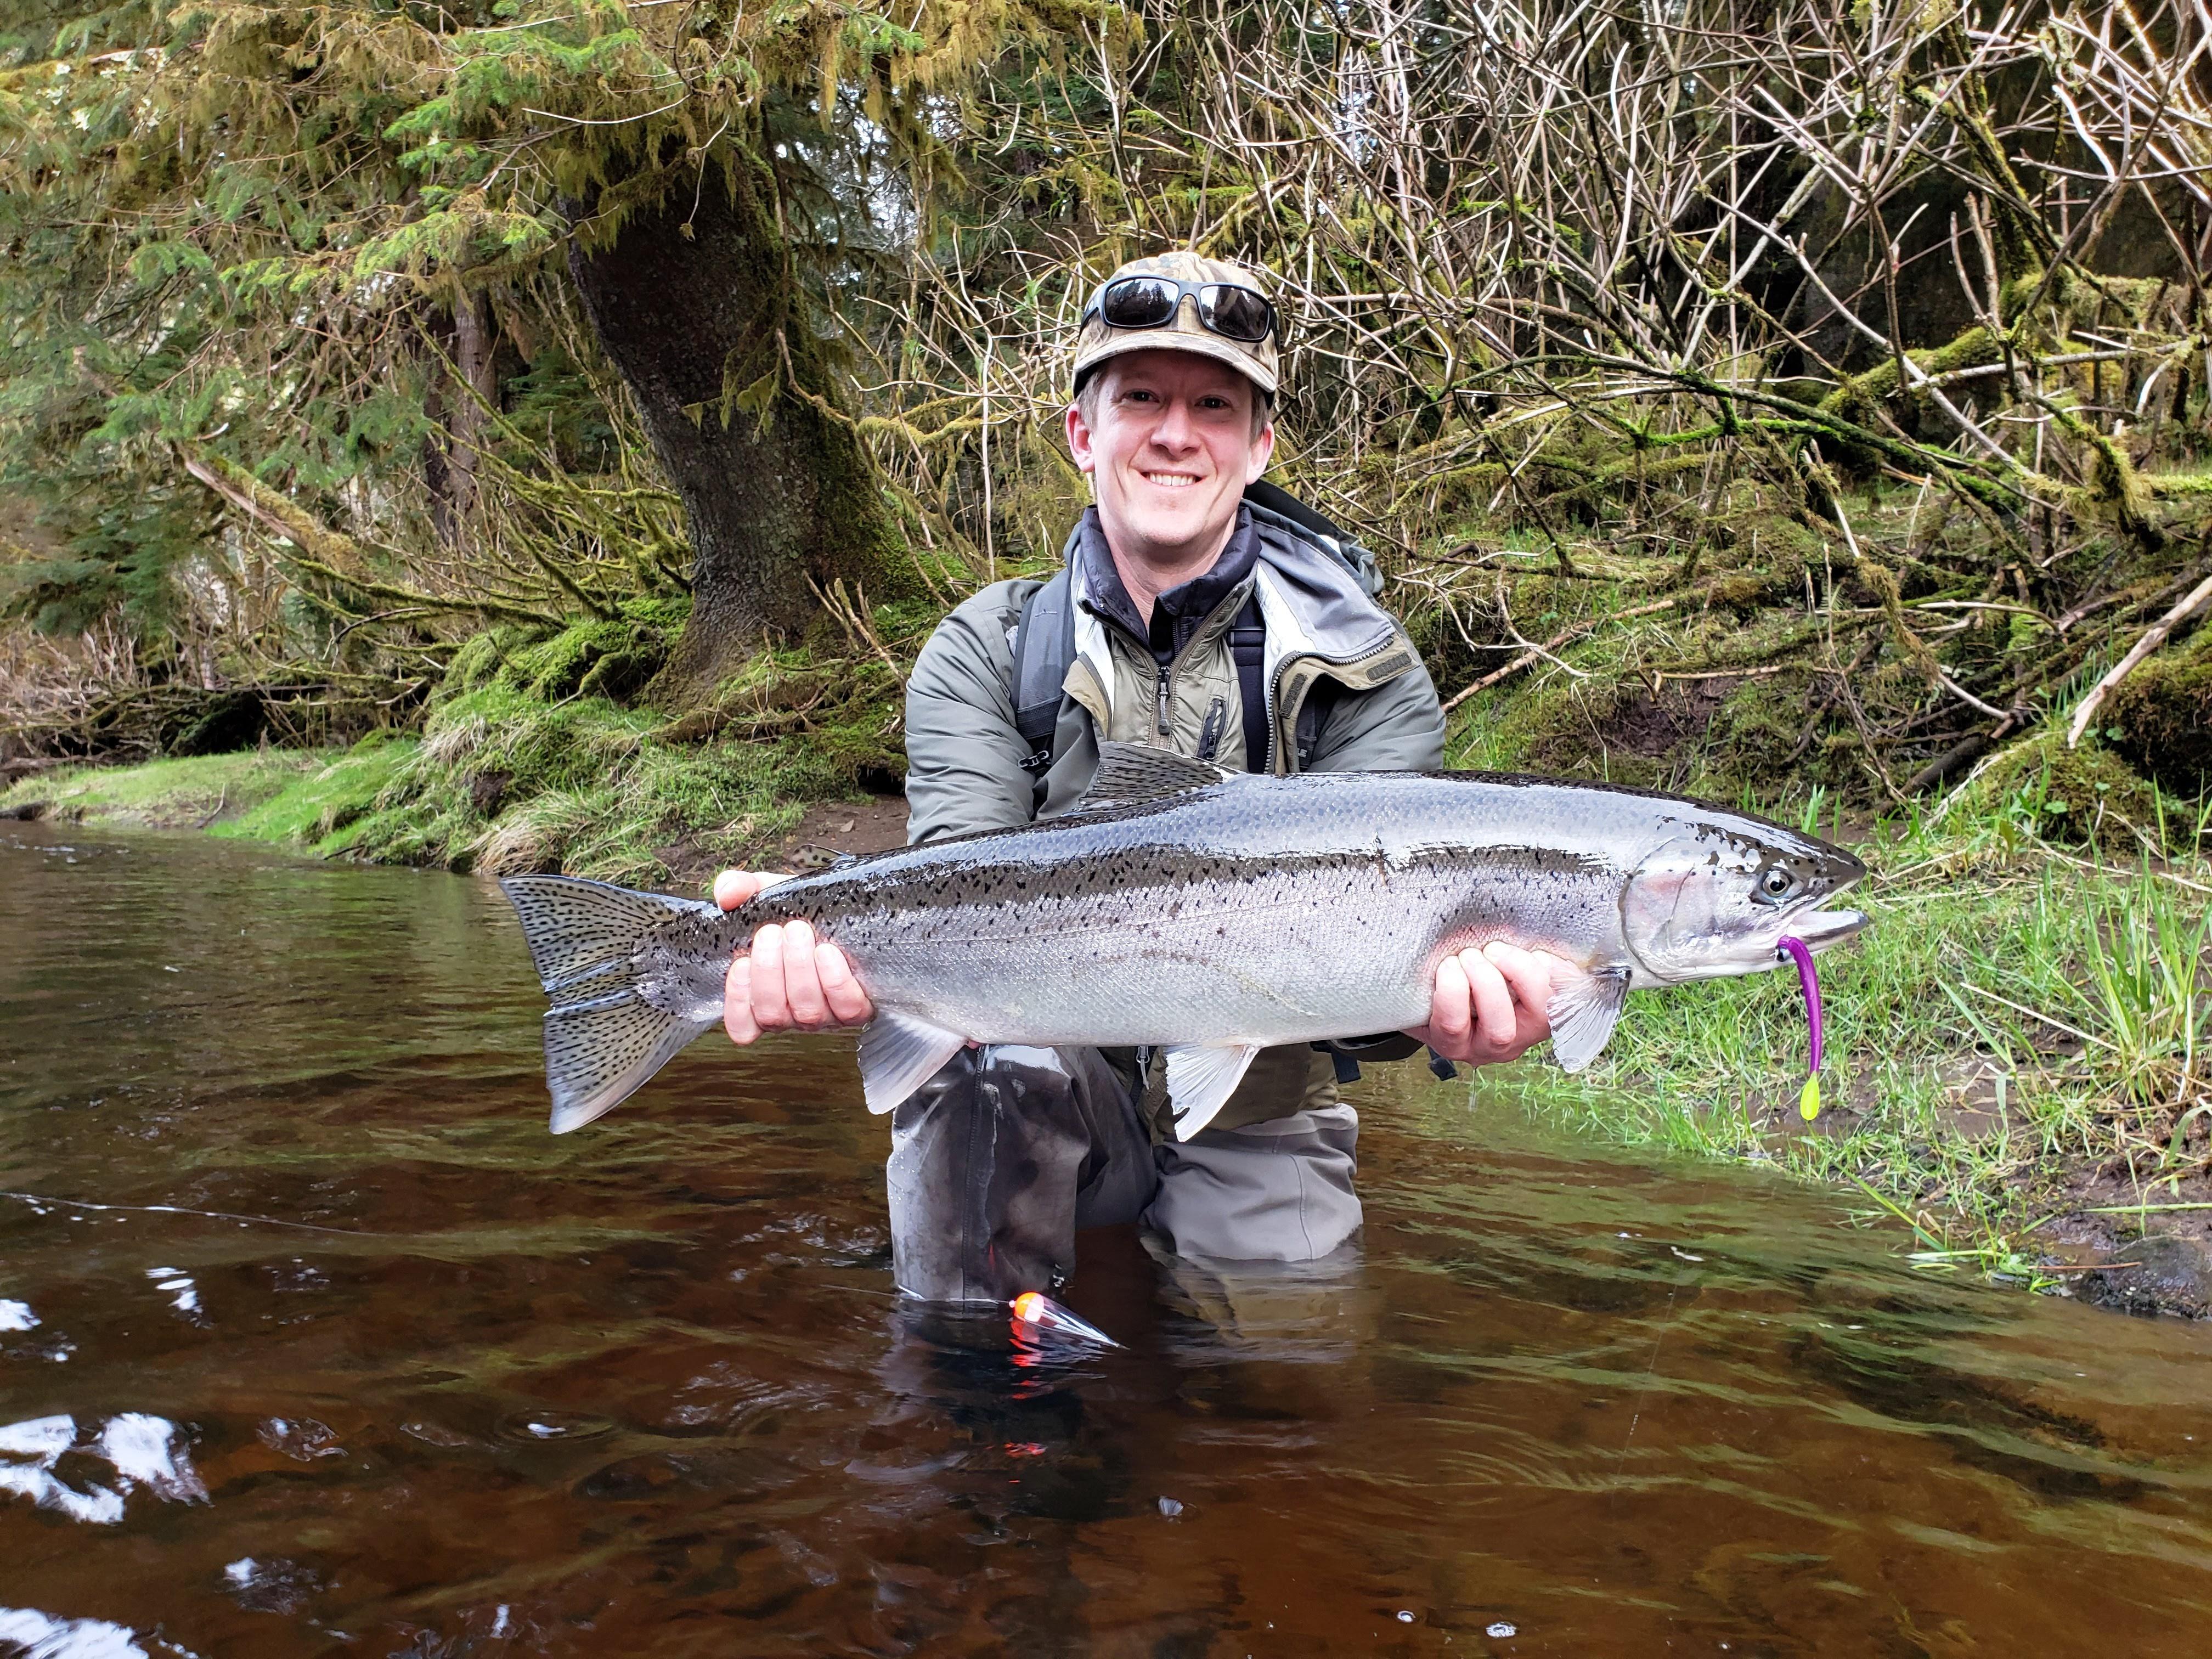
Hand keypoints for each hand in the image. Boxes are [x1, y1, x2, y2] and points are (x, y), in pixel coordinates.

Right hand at [713, 869, 873, 1044]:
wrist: (845, 906)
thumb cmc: (800, 908)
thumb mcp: (767, 894)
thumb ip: (739, 889)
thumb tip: (727, 893)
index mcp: (765, 996)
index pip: (742, 1026)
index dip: (737, 1000)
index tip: (741, 962)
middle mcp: (793, 1013)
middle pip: (772, 1014)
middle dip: (768, 971)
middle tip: (772, 932)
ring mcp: (826, 1015)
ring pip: (806, 1012)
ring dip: (799, 970)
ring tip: (799, 931)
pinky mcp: (857, 1007)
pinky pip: (846, 1008)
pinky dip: (833, 980)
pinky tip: (827, 952)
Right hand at [1407, 941, 1560, 1066]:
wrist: (1472, 988)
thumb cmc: (1442, 984)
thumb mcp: (1423, 988)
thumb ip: (1422, 977)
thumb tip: (1421, 944)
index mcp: (1454, 1042)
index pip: (1453, 1028)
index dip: (1452, 992)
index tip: (1448, 963)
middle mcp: (1492, 1046)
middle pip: (1499, 1030)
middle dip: (1485, 982)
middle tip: (1471, 954)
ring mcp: (1527, 1033)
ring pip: (1538, 1015)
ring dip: (1520, 972)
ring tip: (1499, 949)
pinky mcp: (1553, 1014)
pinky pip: (1564, 997)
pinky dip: (1553, 970)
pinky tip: (1535, 954)